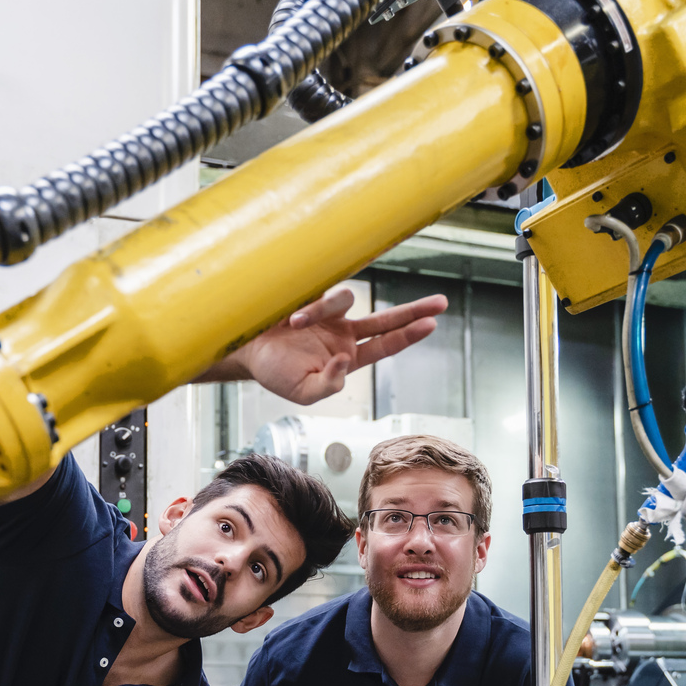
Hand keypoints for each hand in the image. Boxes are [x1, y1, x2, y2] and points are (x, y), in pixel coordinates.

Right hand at [234, 289, 447, 404]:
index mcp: (347, 356)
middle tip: (440, 303)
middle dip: (413, 310)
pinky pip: (322, 292)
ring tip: (294, 322)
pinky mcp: (312, 293)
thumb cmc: (274, 372)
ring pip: (346, 300)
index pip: (385, 344)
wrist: (244, 349)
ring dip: (322, 310)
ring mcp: (329, 313)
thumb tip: (347, 362)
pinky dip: (309, 306)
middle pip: (387, 320)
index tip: (431, 323)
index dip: (408, 334)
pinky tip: (290, 318)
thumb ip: (329, 384)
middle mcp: (344, 333)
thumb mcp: (303, 392)